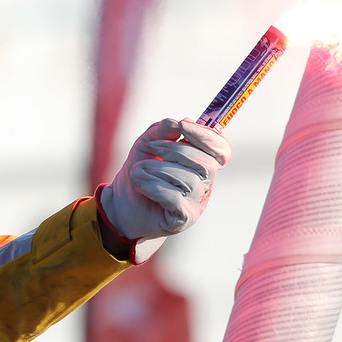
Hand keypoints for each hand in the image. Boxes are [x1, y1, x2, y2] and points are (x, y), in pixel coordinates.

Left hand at [100, 118, 231, 249]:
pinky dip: (152, 186)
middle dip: (175, 150)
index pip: (221, 151)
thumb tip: (180, 122)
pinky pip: (174, 197)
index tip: (183, 126)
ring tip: (138, 170)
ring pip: (189, 180)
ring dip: (158, 169)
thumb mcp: (147, 144)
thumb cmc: (139, 172)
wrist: (120, 205)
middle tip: (151, 149)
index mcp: (202, 165)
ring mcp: (196, 203)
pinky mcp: (184, 218)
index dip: (207, 137)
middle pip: (206, 164)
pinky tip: (140, 183)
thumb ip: (163, 130)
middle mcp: (205, 185)